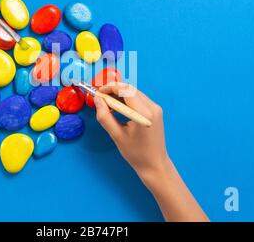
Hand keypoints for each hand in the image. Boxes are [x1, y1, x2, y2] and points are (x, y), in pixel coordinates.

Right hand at [94, 82, 208, 220]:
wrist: (155, 164)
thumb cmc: (136, 153)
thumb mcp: (117, 135)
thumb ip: (105, 116)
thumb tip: (98, 100)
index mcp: (144, 113)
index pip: (126, 90)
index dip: (110, 88)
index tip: (98, 93)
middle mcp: (152, 107)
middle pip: (130, 89)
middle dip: (114, 91)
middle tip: (100, 99)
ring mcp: (156, 108)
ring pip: (134, 93)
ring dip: (120, 95)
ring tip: (107, 105)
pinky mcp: (155, 111)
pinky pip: (139, 99)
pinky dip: (127, 100)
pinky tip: (118, 108)